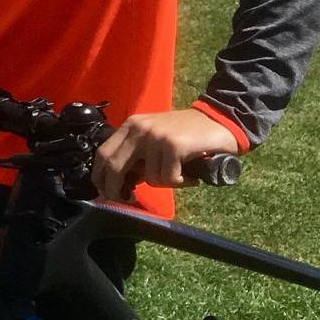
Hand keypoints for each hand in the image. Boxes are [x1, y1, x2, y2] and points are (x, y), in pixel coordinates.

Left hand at [91, 108, 240, 202]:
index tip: (108, 193)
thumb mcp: (153, 139)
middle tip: (129, 200)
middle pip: (114, 167)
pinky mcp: (173, 145)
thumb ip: (137, 155)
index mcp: (130, 126)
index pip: (102, 154)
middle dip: (116, 190)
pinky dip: (181, 182)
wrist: (219, 120)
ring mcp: (155, 136)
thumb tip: (121, 183)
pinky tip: (190, 174)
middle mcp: (138, 128)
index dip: (100, 177)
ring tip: (180, 174)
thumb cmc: (186, 134)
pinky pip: (169, 178)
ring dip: (166, 184)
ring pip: (149, 178)